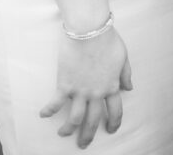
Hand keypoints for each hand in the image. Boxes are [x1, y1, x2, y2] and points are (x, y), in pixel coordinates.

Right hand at [40, 28, 132, 147]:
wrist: (89, 28)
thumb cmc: (107, 38)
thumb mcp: (123, 56)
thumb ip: (125, 74)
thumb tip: (129, 88)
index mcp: (111, 86)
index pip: (115, 111)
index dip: (114, 123)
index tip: (111, 130)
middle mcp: (96, 93)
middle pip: (93, 121)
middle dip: (88, 135)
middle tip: (84, 144)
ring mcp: (80, 91)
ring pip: (74, 118)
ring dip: (68, 129)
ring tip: (63, 134)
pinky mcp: (65, 84)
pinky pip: (56, 103)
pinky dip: (49, 110)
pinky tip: (43, 115)